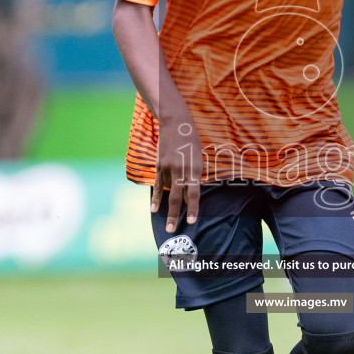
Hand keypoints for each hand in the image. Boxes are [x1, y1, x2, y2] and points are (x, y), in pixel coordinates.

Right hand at [153, 110, 202, 232]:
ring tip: (165, 222)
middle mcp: (181, 170)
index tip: (191, 221)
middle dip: (174, 215)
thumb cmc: (192, 142)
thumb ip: (195, 177)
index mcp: (195, 169)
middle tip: (171, 230)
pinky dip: (156, 198)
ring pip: (168, 191)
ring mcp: (168, 168)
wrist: (176, 124)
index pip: (194, 193)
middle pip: (177, 197)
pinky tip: (154, 209)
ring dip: (168, 205)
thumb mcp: (199, 158)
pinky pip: (158, 185)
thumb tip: (189, 195)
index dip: (193, 208)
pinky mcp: (159, 166)